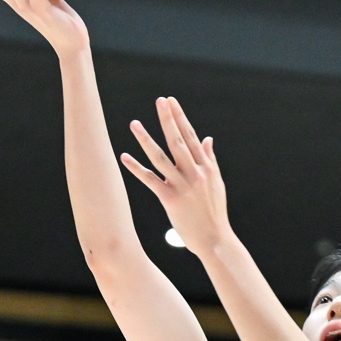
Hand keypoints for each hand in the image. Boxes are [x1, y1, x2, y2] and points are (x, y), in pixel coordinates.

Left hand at [119, 97, 229, 259]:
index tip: (171, 101)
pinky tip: (124, 157)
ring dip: (146, 139)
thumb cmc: (214, 213)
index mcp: (206, 167)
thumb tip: (207, 139)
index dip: (180, 118)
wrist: (215, 240)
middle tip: (159, 100)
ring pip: (161, 157)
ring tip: (134, 123)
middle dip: (167, 119)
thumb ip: (210, 160)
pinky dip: (137, 168)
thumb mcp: (216, 184)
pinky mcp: (171, 200)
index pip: (191, 137)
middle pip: (177, 141)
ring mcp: (183, 186)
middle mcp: (195, 173)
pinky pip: (151, 180)